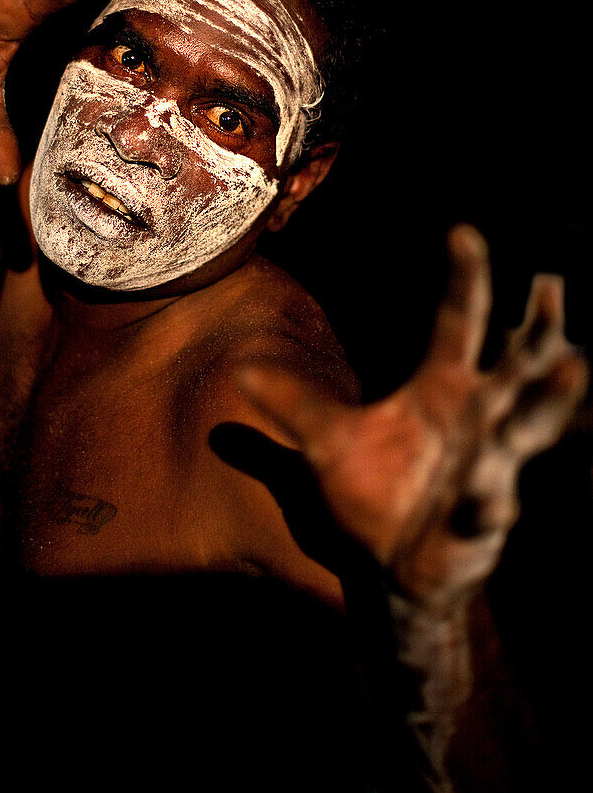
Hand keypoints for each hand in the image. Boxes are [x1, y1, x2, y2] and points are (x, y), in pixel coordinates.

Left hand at [238, 226, 587, 609]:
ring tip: (574, 366)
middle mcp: (476, 416)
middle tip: (550, 287)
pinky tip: (488, 499)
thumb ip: (292, 404)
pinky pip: (489, 507)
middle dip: (536, 330)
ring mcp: (489, 465)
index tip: (463, 231)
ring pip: (528, 425)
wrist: (392, 566)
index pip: (459, 322)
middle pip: (516, 364)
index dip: (464, 279)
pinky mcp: (481, 518)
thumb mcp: (326, 442)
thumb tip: (239, 370)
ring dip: (549, 398)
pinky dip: (487, 502)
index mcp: (441, 387)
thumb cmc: (373, 491)